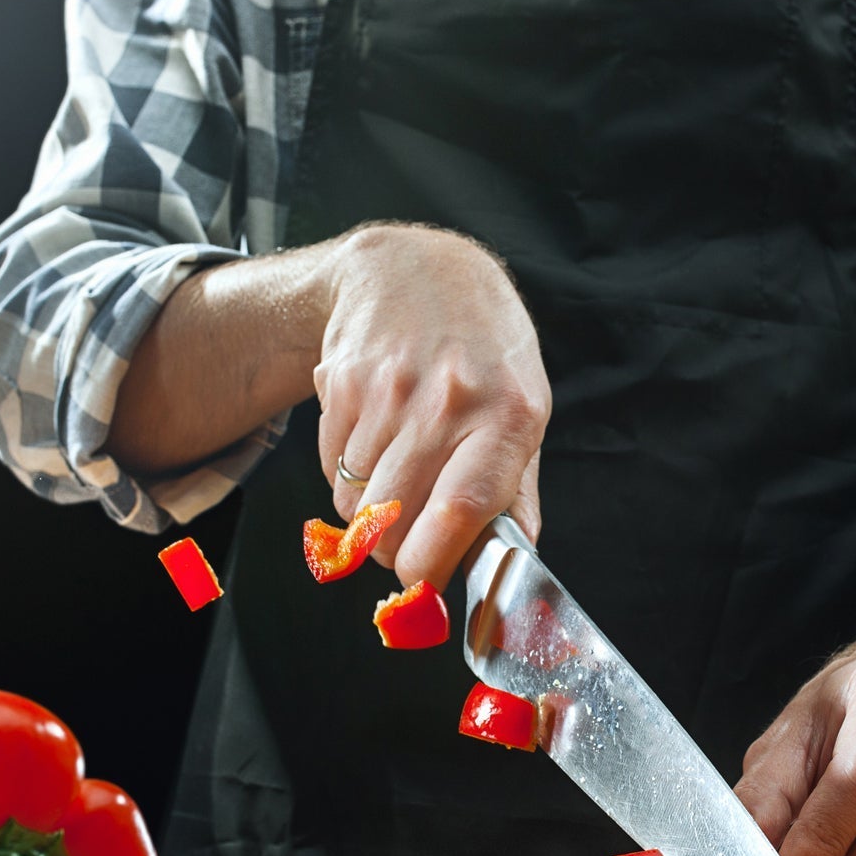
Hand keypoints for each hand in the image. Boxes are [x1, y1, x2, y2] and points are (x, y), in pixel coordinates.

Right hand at [316, 223, 550, 588]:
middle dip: (395, 552)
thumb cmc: (484, 351)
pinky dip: (346, 481)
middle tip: (407, 546)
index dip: (433, 563)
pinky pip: (331, 470)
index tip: (424, 586)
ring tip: (394, 485)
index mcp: (507, 416)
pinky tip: (372, 448)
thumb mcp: (524, 409)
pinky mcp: (341, 382)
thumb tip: (513, 559)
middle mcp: (447, 400)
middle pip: (395, 519)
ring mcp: (390, 389)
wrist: (416, 269)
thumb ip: (516, 491)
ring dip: (368, 518)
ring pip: (356, 503)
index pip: (461, 509)